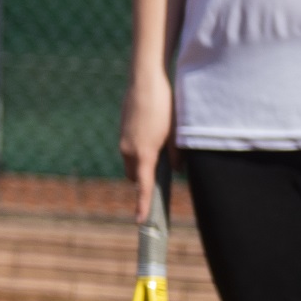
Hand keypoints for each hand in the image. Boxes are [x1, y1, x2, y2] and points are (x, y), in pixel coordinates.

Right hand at [120, 71, 172, 225]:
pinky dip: (139, 150)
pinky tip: (154, 134)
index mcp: (144, 153)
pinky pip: (129, 148)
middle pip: (135, 176)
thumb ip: (177, 156)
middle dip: (144, 181)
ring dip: (143, 163)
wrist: (146, 80)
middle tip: (162, 178)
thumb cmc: (165, 107)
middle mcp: (128, 149)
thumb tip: (176, 169)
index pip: (142, 187)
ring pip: (131, 161)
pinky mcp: (123, 129)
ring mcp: (123, 139)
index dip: (142, 204)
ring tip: (162, 150)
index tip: (140, 220)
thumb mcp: (178, 133)